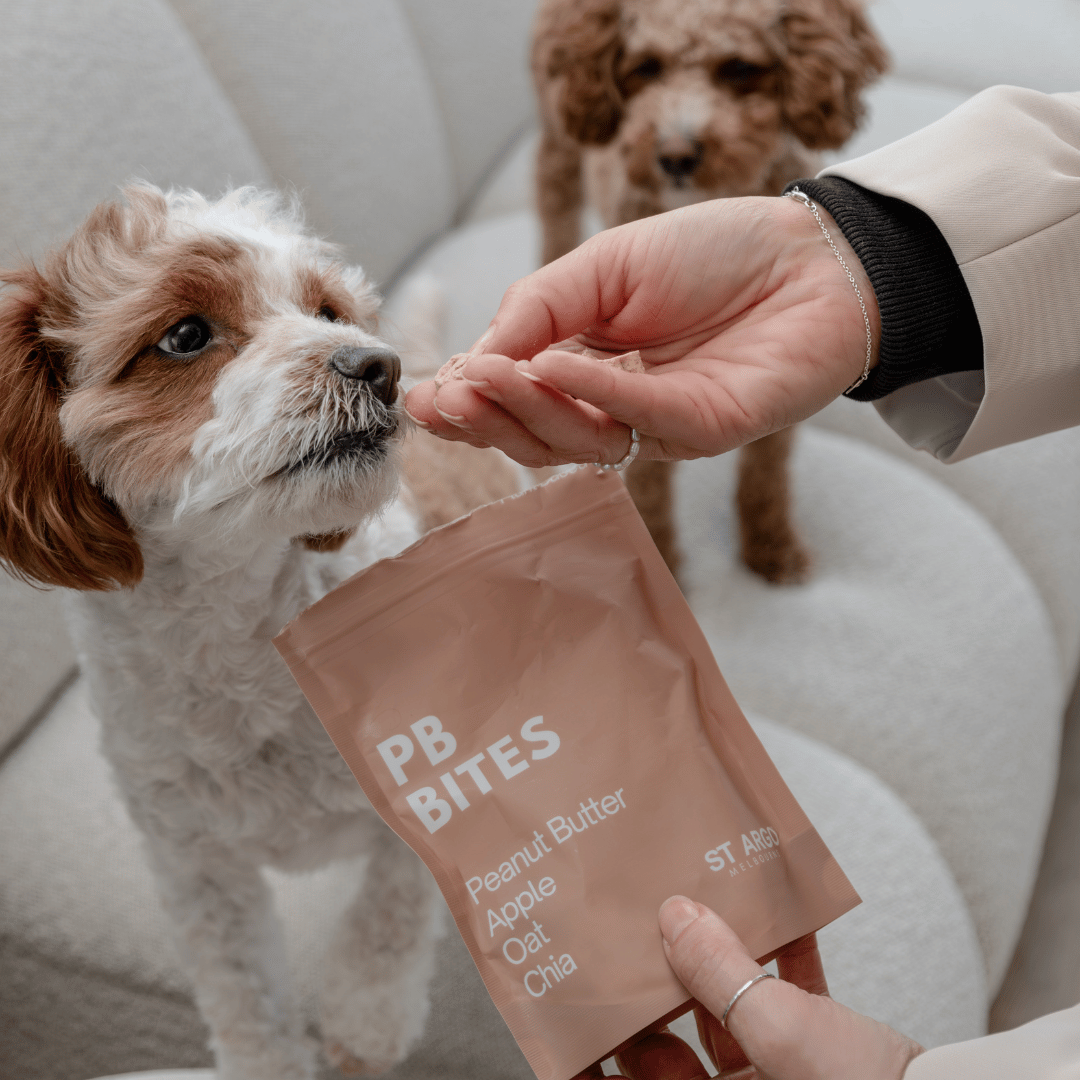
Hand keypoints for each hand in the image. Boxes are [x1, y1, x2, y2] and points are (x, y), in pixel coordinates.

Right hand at [404, 196, 878, 468]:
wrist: (810, 253)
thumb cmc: (711, 254)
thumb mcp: (604, 266)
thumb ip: (538, 309)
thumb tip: (473, 358)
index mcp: (584, 371)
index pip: (513, 402)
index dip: (467, 403)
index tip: (421, 396)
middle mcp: (615, 410)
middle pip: (536, 437)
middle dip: (485, 419)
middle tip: (446, 396)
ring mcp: (658, 427)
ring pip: (578, 440)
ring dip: (526, 409)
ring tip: (486, 375)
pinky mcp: (705, 429)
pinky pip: (640, 419)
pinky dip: (593, 394)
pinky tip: (552, 367)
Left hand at [575, 897, 923, 1079]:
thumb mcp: (782, 1034)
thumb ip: (721, 974)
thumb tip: (673, 920)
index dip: (588, 1056)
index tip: (564, 1009)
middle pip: (670, 1043)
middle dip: (657, 983)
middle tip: (635, 928)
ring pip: (727, 1017)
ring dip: (721, 962)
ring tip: (703, 907)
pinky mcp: (819, 1059)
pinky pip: (787, 1006)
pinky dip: (785, 963)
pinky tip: (786, 919)